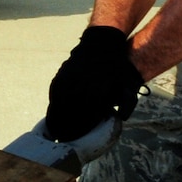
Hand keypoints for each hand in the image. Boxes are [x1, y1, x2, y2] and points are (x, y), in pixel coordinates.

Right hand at [44, 26, 143, 141]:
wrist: (103, 44)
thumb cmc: (116, 69)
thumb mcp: (126, 85)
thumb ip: (127, 103)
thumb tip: (122, 118)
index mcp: (98, 90)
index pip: (86, 116)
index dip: (80, 129)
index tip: (75, 138)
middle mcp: (82, 84)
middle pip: (71, 112)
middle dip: (66, 126)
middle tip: (63, 137)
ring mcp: (71, 77)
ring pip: (60, 102)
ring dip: (57, 117)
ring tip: (56, 129)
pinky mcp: (63, 72)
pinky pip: (55, 91)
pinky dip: (53, 103)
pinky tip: (53, 113)